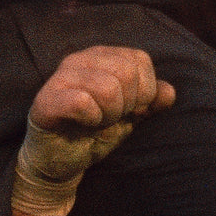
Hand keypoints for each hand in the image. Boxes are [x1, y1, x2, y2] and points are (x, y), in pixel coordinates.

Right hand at [29, 46, 174, 134]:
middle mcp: (81, 59)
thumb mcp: (130, 115)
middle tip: (110, 118)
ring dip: (109, 115)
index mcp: (102, 56)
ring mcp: (61, 77)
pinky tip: (83, 124)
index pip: (140, 60)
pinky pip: (82, 102)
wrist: (61, 160)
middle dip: (127, 104)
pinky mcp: (47, 100)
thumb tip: (168, 92)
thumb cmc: (95, 131)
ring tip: (97, 122)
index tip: (128, 110)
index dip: (144, 92)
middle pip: (126, 72)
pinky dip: (91, 119)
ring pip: (107, 88)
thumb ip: (151, 101)